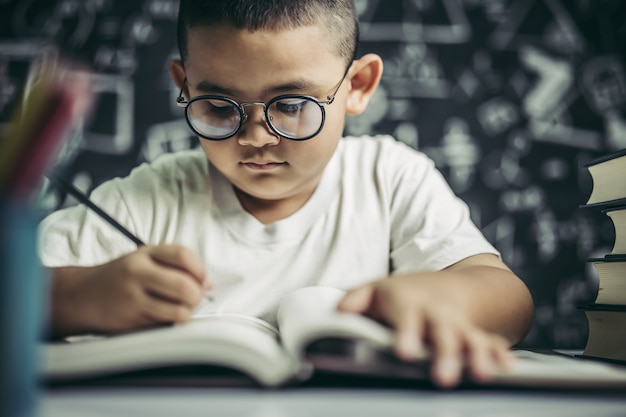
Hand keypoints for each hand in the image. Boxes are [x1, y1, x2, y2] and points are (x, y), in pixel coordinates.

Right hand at [50, 244, 210, 335]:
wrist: (80, 296)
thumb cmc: (120, 277)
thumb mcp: (143, 259)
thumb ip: (175, 265)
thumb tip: (208, 283)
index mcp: (144, 254)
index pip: (183, 255)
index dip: (200, 270)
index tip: (204, 280)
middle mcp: (137, 274)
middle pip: (185, 286)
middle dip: (197, 296)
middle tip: (193, 298)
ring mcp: (132, 299)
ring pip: (179, 311)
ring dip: (185, 313)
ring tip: (177, 309)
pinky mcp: (129, 322)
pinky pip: (164, 326)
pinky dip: (169, 324)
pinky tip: (160, 317)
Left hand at [337, 273, 513, 387]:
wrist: (447, 285)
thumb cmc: (406, 294)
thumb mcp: (378, 290)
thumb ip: (357, 300)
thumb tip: (337, 310)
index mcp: (409, 302)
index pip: (406, 317)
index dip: (406, 333)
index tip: (404, 351)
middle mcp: (436, 313)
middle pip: (442, 332)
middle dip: (445, 353)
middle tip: (444, 376)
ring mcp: (457, 324)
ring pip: (469, 339)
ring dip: (476, 355)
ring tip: (481, 373)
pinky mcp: (474, 334)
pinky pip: (488, 342)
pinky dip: (497, 353)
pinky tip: (506, 366)